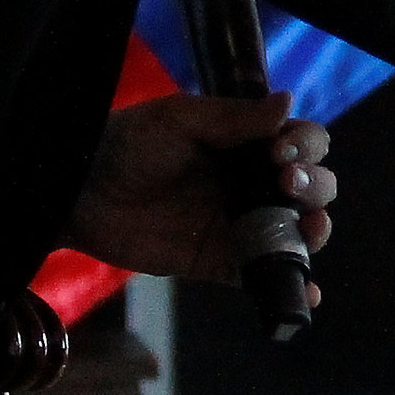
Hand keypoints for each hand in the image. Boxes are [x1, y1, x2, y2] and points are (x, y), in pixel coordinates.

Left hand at [68, 90, 335, 295]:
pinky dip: (292, 288)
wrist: (79, 191)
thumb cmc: (128, 143)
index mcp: (249, 144)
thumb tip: (288, 100)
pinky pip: (264, 275)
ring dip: (315, 230)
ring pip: (298, 231)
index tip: (282, 151)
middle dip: (315, 187)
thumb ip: (234, 117)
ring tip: (308, 229)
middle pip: (313, 187)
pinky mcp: (220, 262)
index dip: (305, 146)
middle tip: (286, 184)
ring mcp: (240, 225)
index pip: (303, 142)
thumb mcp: (180, 119)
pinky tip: (307, 294)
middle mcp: (252, 184)